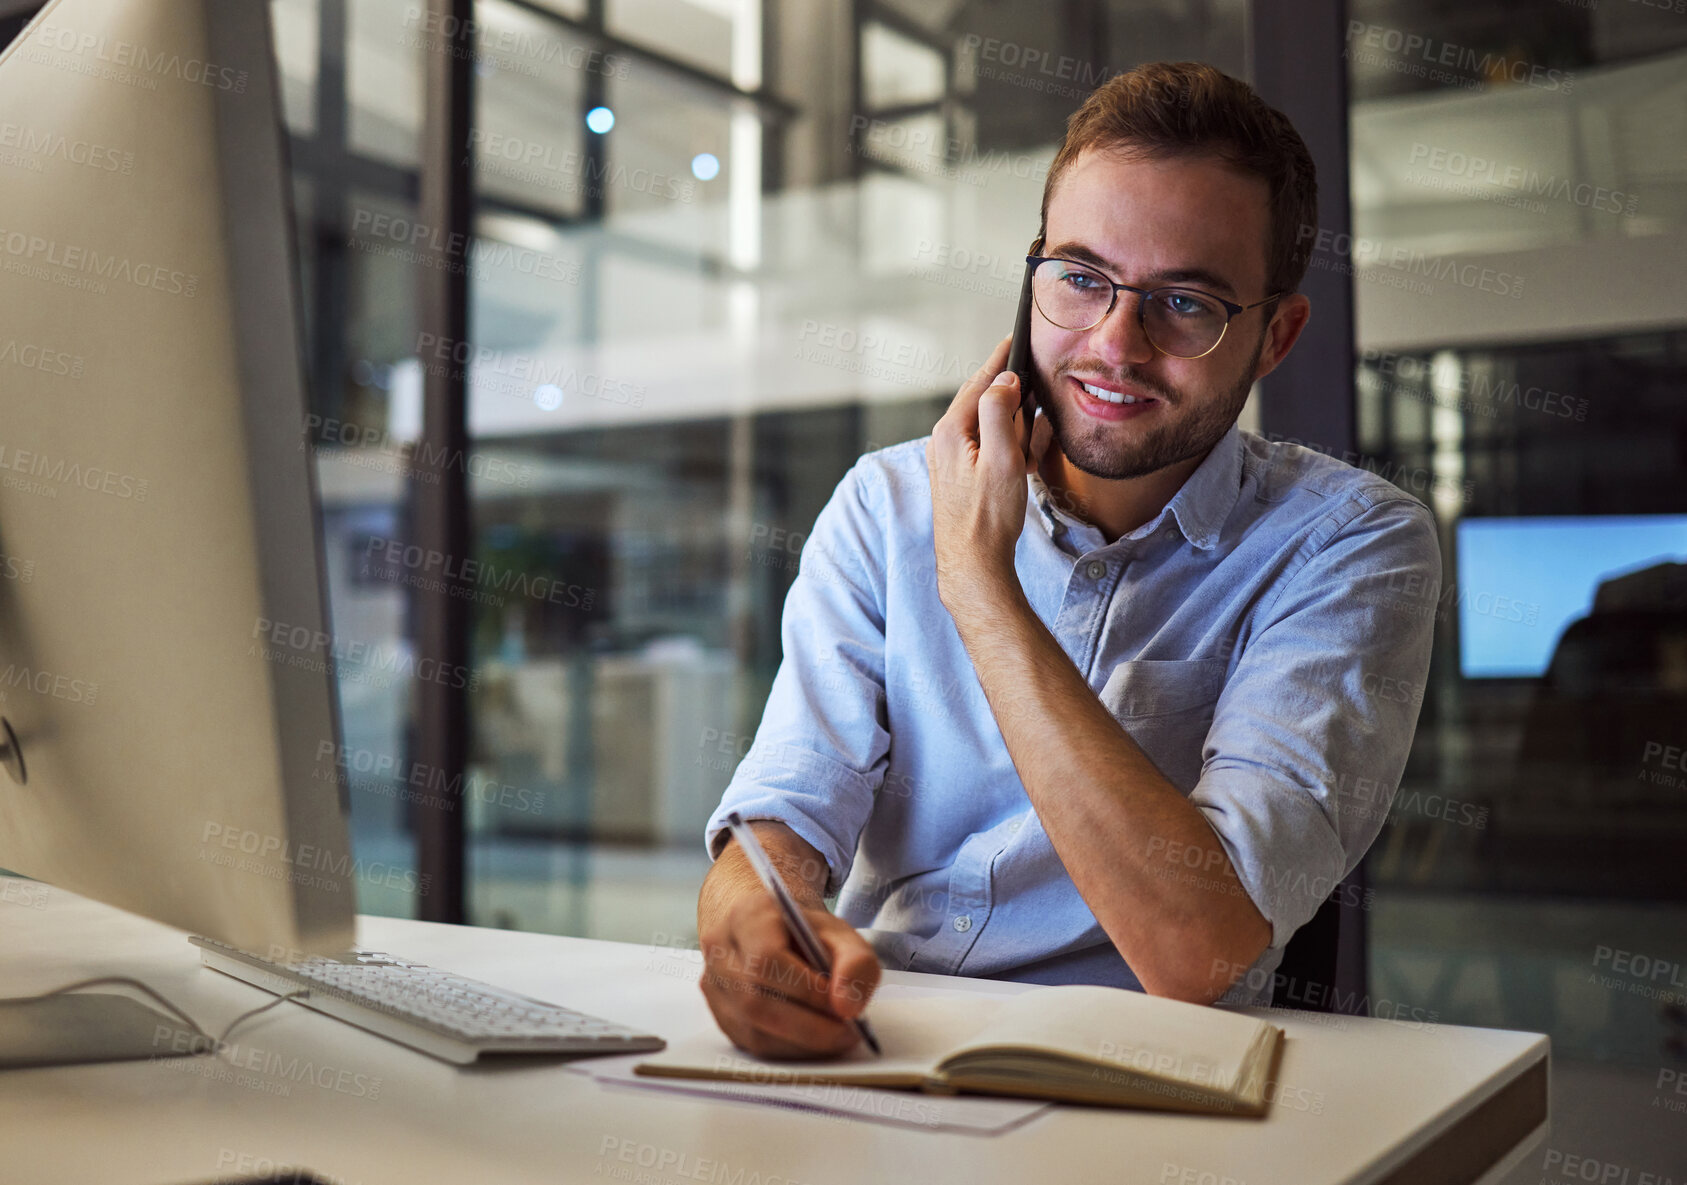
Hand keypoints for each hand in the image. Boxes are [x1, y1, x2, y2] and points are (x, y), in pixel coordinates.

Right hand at [697, 890, 881, 1059]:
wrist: (775, 932)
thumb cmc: (805, 932)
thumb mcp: (840, 933)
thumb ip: (856, 961)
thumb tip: (846, 1007)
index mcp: (747, 915)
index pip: (766, 959)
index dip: (806, 989)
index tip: (843, 1005)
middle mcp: (720, 949)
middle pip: (755, 1001)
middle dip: (809, 1026)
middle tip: (848, 1032)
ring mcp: (714, 985)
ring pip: (752, 1029)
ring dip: (801, 1042)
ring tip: (837, 1037)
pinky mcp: (720, 1015)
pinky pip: (752, 1044)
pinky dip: (790, 1049)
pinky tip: (815, 1041)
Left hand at [926, 335, 1053, 612]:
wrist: (973, 565)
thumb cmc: (989, 517)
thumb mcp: (1002, 458)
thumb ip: (1000, 413)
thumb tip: (1003, 381)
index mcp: (951, 431)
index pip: (979, 381)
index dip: (1000, 359)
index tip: (1015, 338)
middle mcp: (944, 441)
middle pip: (981, 401)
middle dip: (1011, 394)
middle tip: (1037, 388)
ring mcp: (950, 459)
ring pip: (986, 425)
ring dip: (1013, 426)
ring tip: (1034, 438)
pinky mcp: (959, 476)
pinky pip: (986, 447)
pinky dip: (1008, 447)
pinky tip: (1025, 460)